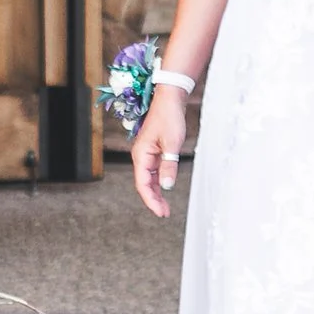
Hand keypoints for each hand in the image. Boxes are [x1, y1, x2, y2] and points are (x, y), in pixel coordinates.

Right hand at [132, 88, 189, 217]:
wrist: (170, 99)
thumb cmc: (169, 118)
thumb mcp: (172, 144)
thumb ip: (169, 167)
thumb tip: (166, 187)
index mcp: (141, 155)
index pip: (143, 184)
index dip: (151, 200)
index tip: (160, 212)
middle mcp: (141, 156)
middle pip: (144, 183)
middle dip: (154, 199)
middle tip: (165, 213)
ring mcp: (147, 153)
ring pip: (149, 178)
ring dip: (157, 192)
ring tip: (165, 207)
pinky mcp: (155, 150)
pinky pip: (155, 170)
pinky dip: (160, 181)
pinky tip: (166, 188)